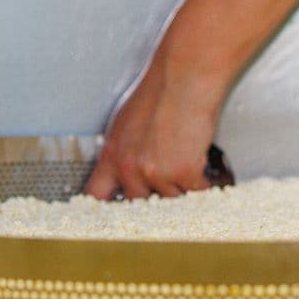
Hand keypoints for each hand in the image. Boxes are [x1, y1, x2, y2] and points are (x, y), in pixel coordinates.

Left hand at [83, 64, 225, 200]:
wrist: (186, 78)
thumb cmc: (162, 91)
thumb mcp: (128, 123)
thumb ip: (126, 152)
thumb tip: (129, 171)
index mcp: (112, 155)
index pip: (95, 197)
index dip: (102, 213)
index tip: (109, 221)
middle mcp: (129, 168)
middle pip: (139, 205)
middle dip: (155, 196)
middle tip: (169, 182)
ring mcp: (156, 173)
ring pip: (171, 200)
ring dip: (183, 188)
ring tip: (189, 164)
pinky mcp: (183, 173)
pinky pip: (196, 193)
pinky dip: (204, 186)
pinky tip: (203, 168)